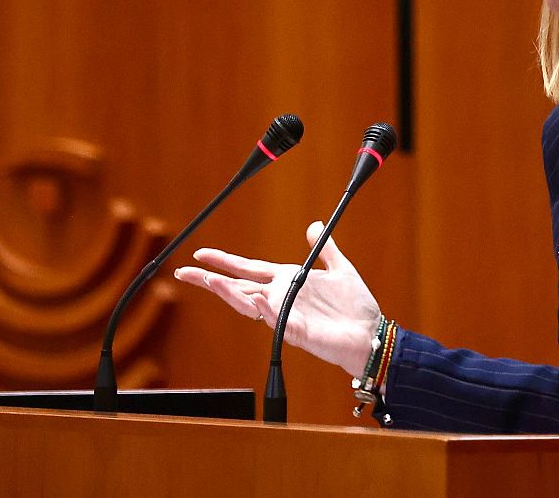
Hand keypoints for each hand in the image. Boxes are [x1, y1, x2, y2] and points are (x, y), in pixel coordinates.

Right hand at [173, 221, 380, 375]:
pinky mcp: (298, 331)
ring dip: (229, 292)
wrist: (373, 334)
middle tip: (184, 271)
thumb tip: (313, 224)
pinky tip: (256, 299)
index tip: (201, 254)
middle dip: (211, 279)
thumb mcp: (341, 269)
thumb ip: (325, 248)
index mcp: (289, 283)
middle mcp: (282, 299)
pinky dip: (265, 310)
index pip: (249, 270)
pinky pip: (276, 320)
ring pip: (249, 304)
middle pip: (239, 288)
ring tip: (210, 280)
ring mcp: (287, 315)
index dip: (225, 262)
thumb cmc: (356, 307)